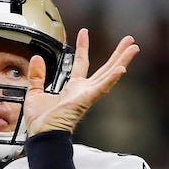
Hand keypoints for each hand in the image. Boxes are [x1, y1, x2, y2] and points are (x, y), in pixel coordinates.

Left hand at [24, 28, 138, 134]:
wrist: (42, 136)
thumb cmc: (40, 122)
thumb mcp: (34, 92)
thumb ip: (37, 75)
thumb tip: (37, 58)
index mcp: (72, 89)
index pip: (81, 63)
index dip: (83, 47)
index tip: (84, 32)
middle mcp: (83, 91)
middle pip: (104, 68)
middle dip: (117, 54)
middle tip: (129, 40)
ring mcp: (86, 96)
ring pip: (108, 74)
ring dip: (122, 61)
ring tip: (133, 47)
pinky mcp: (86, 101)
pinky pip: (101, 89)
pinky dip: (111, 79)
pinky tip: (122, 69)